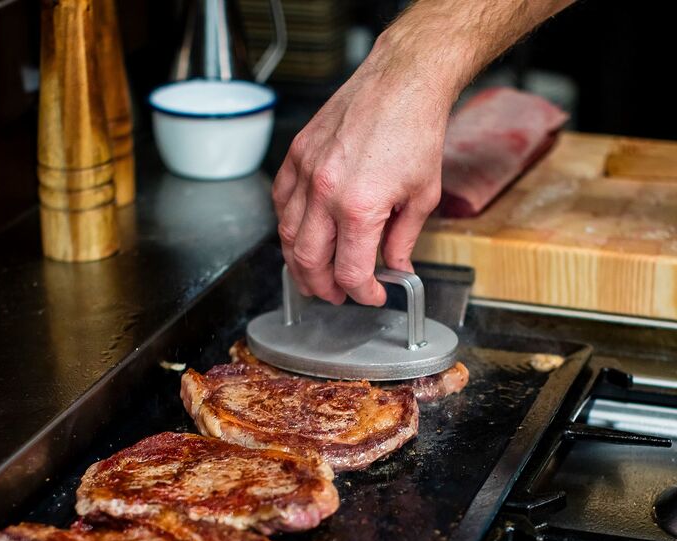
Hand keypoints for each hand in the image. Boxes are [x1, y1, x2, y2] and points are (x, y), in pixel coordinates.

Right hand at [273, 38, 452, 305]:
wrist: (402, 80)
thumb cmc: (416, 130)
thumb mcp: (423, 196)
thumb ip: (403, 239)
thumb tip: (395, 267)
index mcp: (360, 208)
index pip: (350, 271)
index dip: (361, 293)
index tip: (371, 296)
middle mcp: (326, 193)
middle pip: (310, 262)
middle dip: (323, 288)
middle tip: (335, 295)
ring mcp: (306, 172)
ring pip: (288, 236)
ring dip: (299, 264)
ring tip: (313, 275)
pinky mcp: (297, 155)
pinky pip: (281, 203)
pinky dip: (288, 226)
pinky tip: (300, 235)